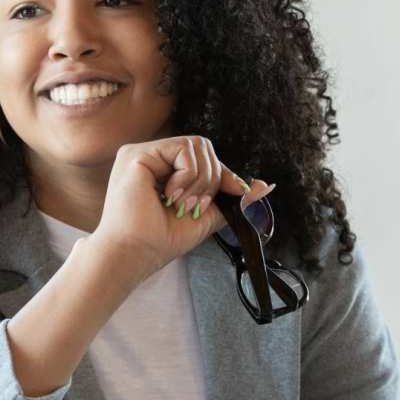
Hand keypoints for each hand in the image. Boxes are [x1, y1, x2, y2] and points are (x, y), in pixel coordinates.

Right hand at [91, 135, 274, 281]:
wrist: (135, 254)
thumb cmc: (160, 240)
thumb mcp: (206, 216)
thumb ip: (231, 198)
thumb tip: (263, 185)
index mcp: (161, 170)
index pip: (202, 158)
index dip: (222, 174)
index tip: (236, 193)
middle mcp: (150, 158)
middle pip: (202, 147)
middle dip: (211, 179)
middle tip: (194, 207)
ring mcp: (141, 153)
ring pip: (196, 145)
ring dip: (199, 180)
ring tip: (181, 205)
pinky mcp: (137, 154)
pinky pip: (183, 149)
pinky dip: (188, 175)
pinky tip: (170, 196)